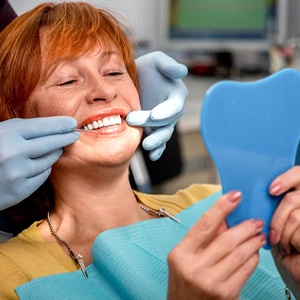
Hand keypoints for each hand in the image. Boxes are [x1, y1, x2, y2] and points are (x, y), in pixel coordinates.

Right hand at [0, 117, 78, 209]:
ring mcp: (17, 173)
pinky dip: (44, 168)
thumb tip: (53, 127)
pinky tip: (41, 164)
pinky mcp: (20, 190)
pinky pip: (43, 175)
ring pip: (49, 160)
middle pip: (51, 143)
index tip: (71, 123)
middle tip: (74, 134)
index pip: (42, 126)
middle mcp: (12, 153)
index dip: (60, 124)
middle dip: (65, 138)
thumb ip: (21, 129)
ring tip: (56, 148)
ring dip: (54, 153)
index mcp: (6, 134)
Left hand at [127, 51, 187, 160]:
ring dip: (157, 142)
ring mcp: (163, 122)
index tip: (154, 115)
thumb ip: (168, 65)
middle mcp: (172, 111)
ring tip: (146, 146)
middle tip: (132, 120)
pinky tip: (152, 156)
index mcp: (176, 95)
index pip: (174, 106)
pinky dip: (157, 150)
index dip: (166, 111)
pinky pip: (159, 141)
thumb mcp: (156, 61)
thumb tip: (182, 71)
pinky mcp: (154, 129)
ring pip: (164, 134)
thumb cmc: (146, 68)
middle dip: (152, 125)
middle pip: (166, 122)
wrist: (133, 80)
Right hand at [167, 191, 265, 299]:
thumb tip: (224, 218)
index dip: (221, 207)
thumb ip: (202, 237)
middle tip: (255, 221)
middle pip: (226, 240)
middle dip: (245, 227)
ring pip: (239, 254)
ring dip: (252, 241)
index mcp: (181, 254)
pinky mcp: (226, 294)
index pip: (204, 224)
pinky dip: (253, 258)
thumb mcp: (185, 256)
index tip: (235, 195)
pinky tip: (254, 252)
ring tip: (258, 234)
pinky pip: (245, 270)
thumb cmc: (184, 282)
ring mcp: (211, 282)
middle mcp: (194, 268)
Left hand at [269, 166, 299, 297]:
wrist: (296, 273)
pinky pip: (299, 231)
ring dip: (283, 232)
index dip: (286, 179)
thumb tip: (246, 193)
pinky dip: (291, 241)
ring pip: (295, 215)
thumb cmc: (284, 247)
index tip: (271, 190)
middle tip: (272, 232)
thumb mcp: (275, 221)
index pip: (298, 173)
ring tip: (282, 243)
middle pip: (293, 197)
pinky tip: (290, 249)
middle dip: (278, 217)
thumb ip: (269, 204)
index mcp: (299, 196)